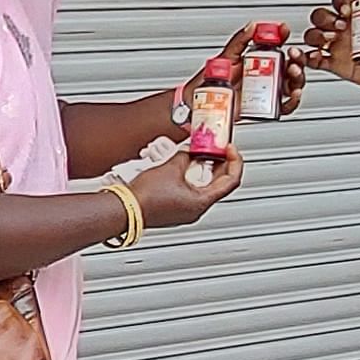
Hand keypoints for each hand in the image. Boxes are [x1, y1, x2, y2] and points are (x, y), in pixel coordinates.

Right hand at [126, 142, 242, 229]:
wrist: (125, 209)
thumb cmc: (145, 197)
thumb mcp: (171, 167)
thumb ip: (187, 156)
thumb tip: (191, 151)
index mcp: (201, 202)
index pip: (231, 181)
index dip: (235, 161)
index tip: (230, 149)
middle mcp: (196, 210)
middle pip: (219, 185)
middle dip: (219, 164)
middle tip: (216, 149)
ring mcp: (186, 211)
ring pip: (205, 188)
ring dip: (204, 170)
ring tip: (199, 154)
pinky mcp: (175, 209)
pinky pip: (191, 191)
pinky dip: (192, 177)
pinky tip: (184, 166)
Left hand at [196, 26, 309, 119]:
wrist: (199, 102)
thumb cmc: (210, 79)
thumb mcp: (226, 56)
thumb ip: (240, 41)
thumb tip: (252, 25)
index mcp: (258, 60)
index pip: (277, 46)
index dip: (284, 38)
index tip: (285, 31)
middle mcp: (266, 75)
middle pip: (291, 66)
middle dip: (297, 59)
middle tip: (292, 55)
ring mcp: (267, 91)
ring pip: (292, 84)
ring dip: (298, 77)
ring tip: (293, 72)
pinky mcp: (265, 108)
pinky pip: (284, 106)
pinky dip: (293, 101)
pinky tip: (293, 94)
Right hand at [301, 0, 359, 96]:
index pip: (344, 1)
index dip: (341, 2)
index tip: (347, 8)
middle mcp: (350, 28)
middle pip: (324, 16)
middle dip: (325, 19)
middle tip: (339, 27)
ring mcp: (343, 46)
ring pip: (317, 35)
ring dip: (317, 36)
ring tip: (329, 41)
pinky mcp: (340, 65)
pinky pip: (318, 60)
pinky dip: (311, 58)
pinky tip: (314, 57)